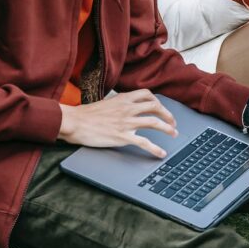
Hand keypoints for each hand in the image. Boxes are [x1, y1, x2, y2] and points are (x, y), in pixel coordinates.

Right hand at [57, 89, 176, 157]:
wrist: (74, 121)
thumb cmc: (86, 114)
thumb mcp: (106, 103)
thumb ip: (119, 104)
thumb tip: (127, 108)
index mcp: (123, 99)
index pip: (147, 94)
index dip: (157, 101)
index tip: (161, 108)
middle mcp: (127, 108)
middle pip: (155, 107)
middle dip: (168, 114)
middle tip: (173, 122)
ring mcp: (126, 122)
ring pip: (154, 122)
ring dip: (167, 128)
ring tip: (174, 134)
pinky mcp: (122, 136)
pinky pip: (144, 142)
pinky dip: (155, 148)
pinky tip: (161, 153)